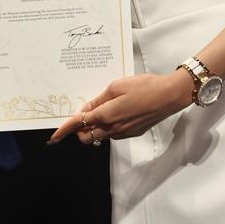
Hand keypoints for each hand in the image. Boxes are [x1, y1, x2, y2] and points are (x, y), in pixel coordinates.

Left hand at [48, 68, 193, 144]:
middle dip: (79, 131)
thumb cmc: (145, 86)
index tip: (54, 136)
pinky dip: (107, 127)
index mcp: (107, 115)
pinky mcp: (133, 133)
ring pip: (100, 136)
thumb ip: (99, 100)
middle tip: (81, 117)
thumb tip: (86, 111)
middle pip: (87, 137)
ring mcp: (124, 133)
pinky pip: (113, 134)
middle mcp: (114, 128)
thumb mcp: (117, 86)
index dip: (64, 130)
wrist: (170, 95)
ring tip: (100, 110)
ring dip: (94, 128)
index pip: (79, 125)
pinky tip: (115, 112)